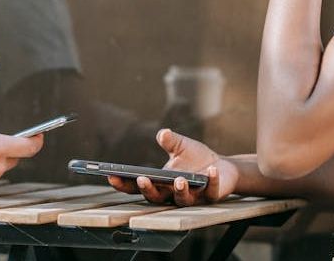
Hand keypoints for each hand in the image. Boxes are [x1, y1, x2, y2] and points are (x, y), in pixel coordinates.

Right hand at [108, 129, 238, 205]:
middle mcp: (173, 194)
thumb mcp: (181, 146)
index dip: (124, 184)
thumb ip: (171, 141)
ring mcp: (192, 197)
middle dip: (148, 189)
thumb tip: (163, 133)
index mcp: (161, 183)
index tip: (111, 175)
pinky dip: (210, 181)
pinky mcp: (211, 196)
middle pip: (156, 197)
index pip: (138, 187)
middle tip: (141, 179)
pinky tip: (211, 170)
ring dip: (179, 190)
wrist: (222, 168)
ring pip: (182, 199)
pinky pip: (210, 191)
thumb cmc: (196, 159)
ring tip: (179, 179)